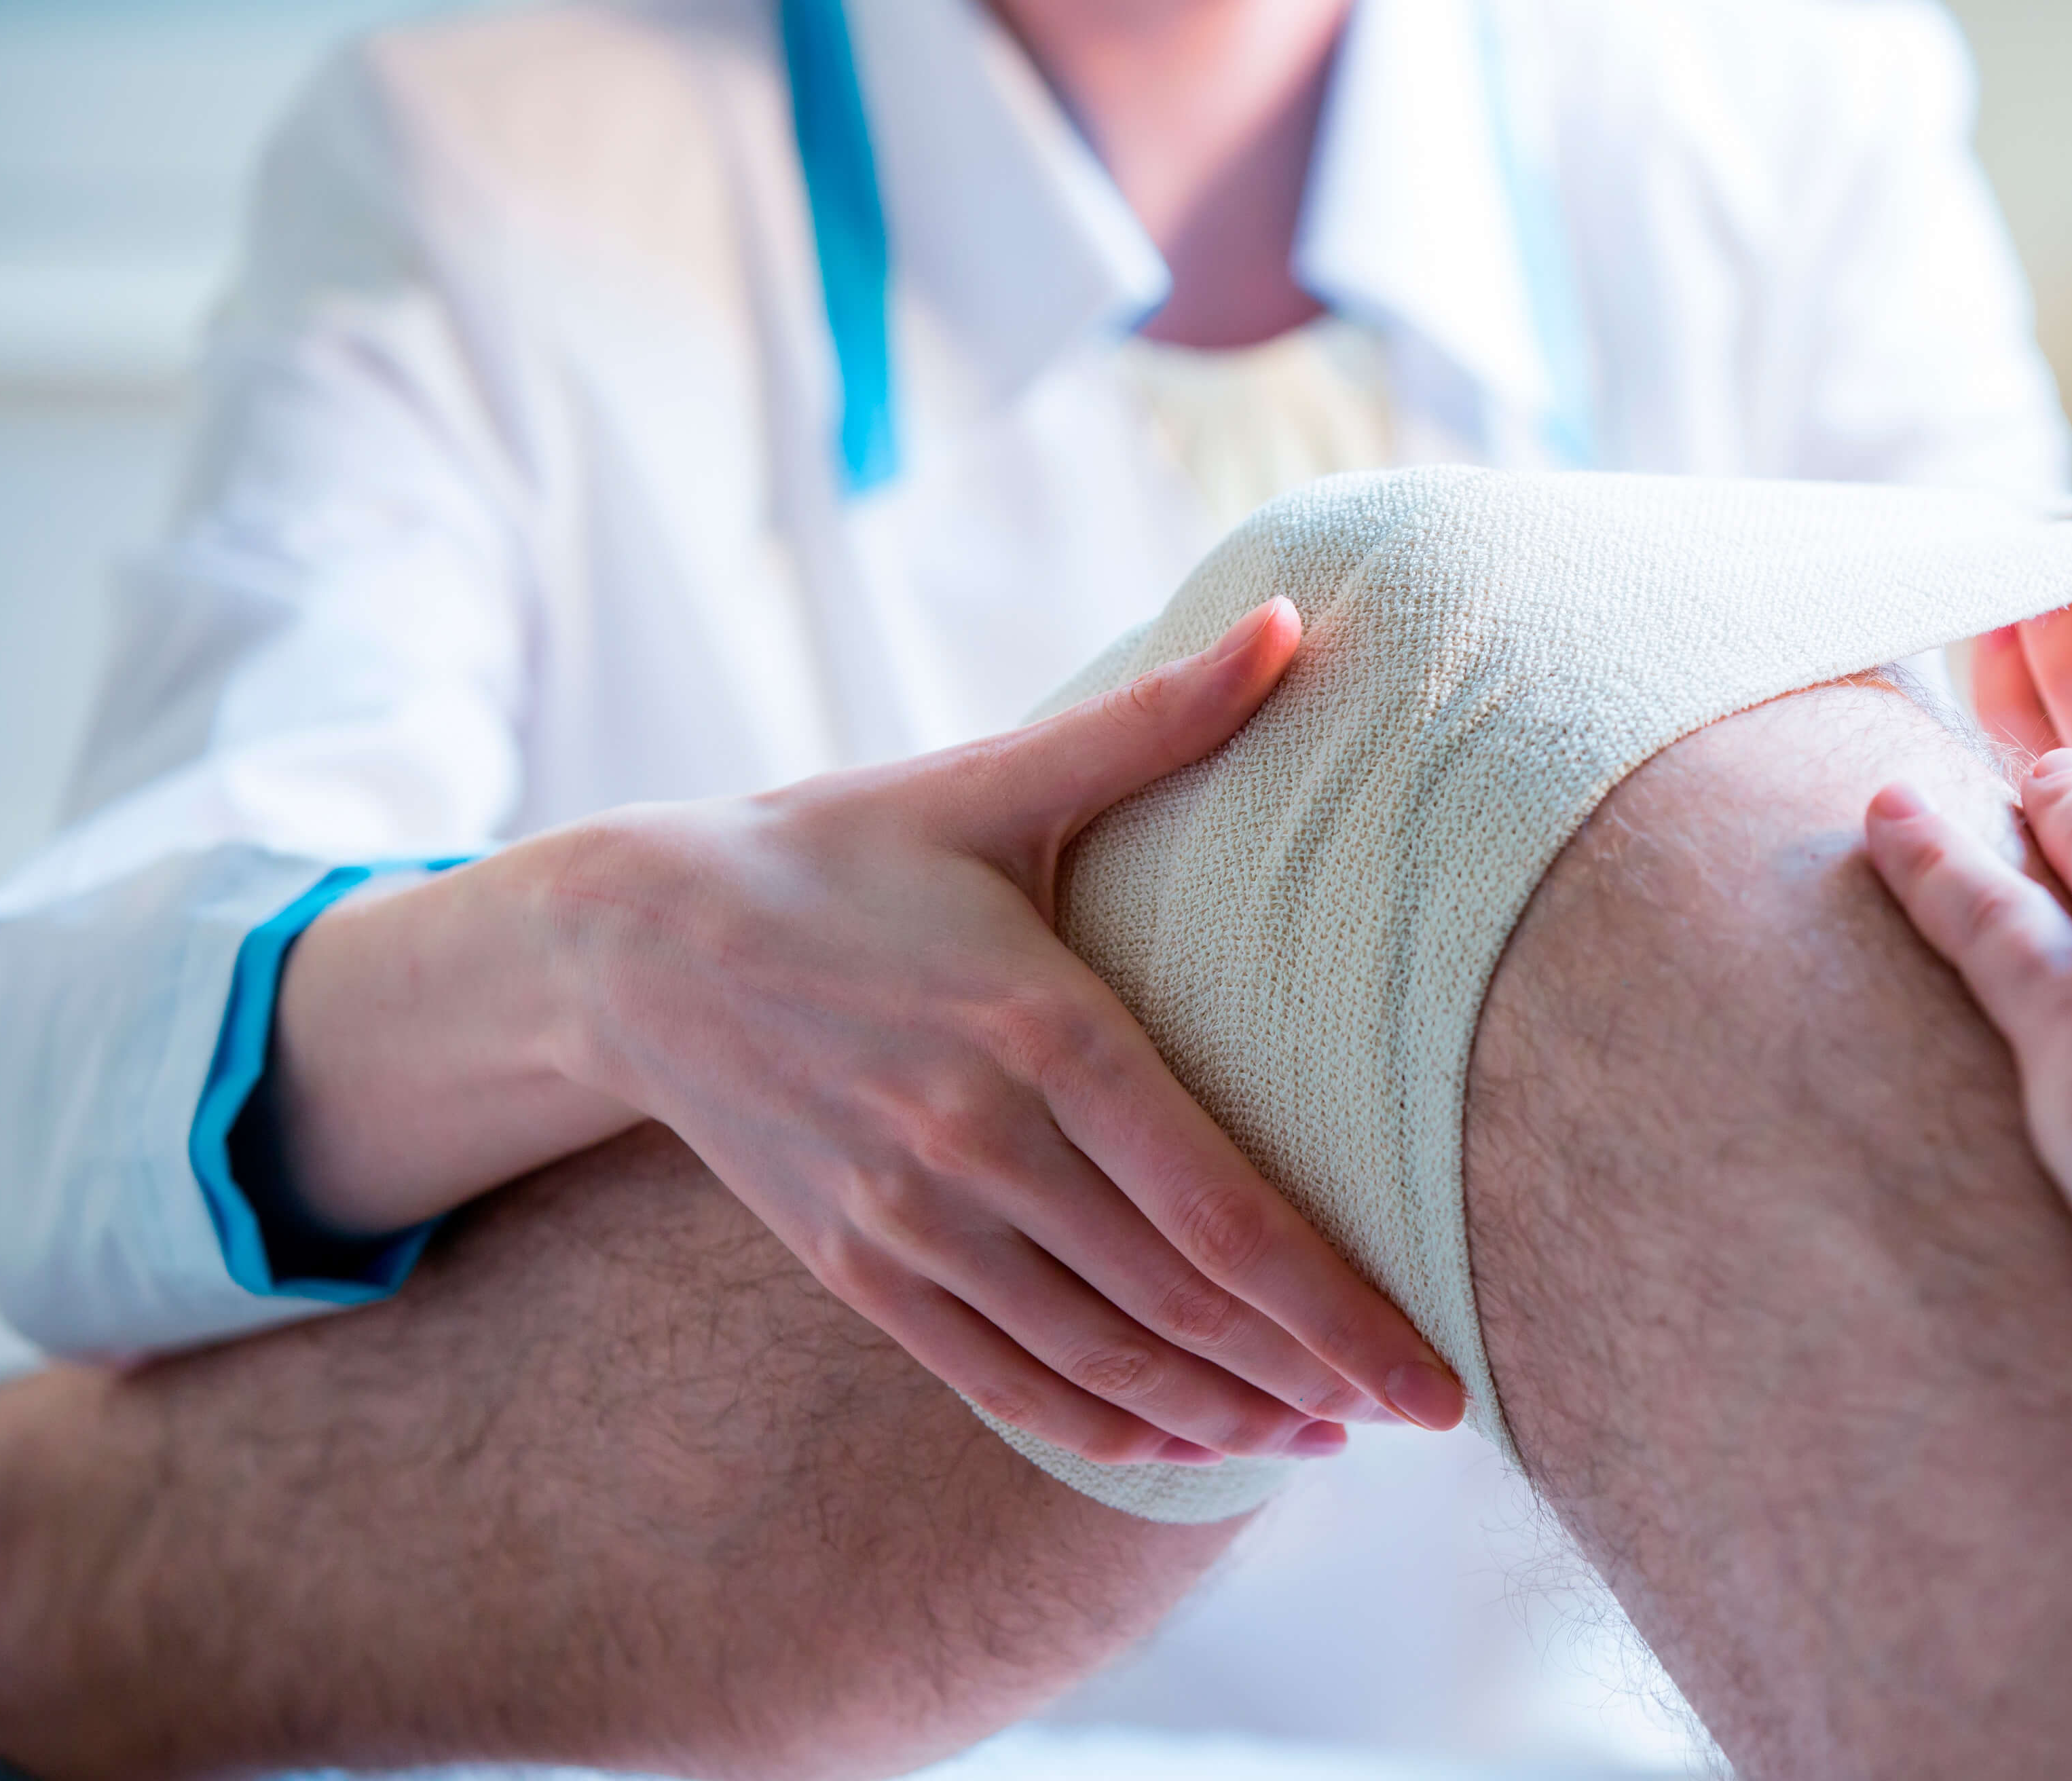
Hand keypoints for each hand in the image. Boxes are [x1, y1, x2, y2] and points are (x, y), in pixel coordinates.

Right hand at [546, 599, 1465, 1464]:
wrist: (634, 942)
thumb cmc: (842, 852)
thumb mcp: (992, 780)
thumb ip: (1155, 721)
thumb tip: (1295, 623)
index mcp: (1039, 1025)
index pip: (1221, 1209)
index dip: (1339, 1308)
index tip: (1437, 1377)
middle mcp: (977, 1142)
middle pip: (1178, 1302)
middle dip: (1313, 1374)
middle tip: (1423, 1414)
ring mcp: (908, 1220)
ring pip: (1099, 1359)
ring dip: (1223, 1413)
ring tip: (1326, 1435)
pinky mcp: (859, 1269)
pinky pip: (1000, 1382)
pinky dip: (1103, 1431)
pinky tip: (1188, 1447)